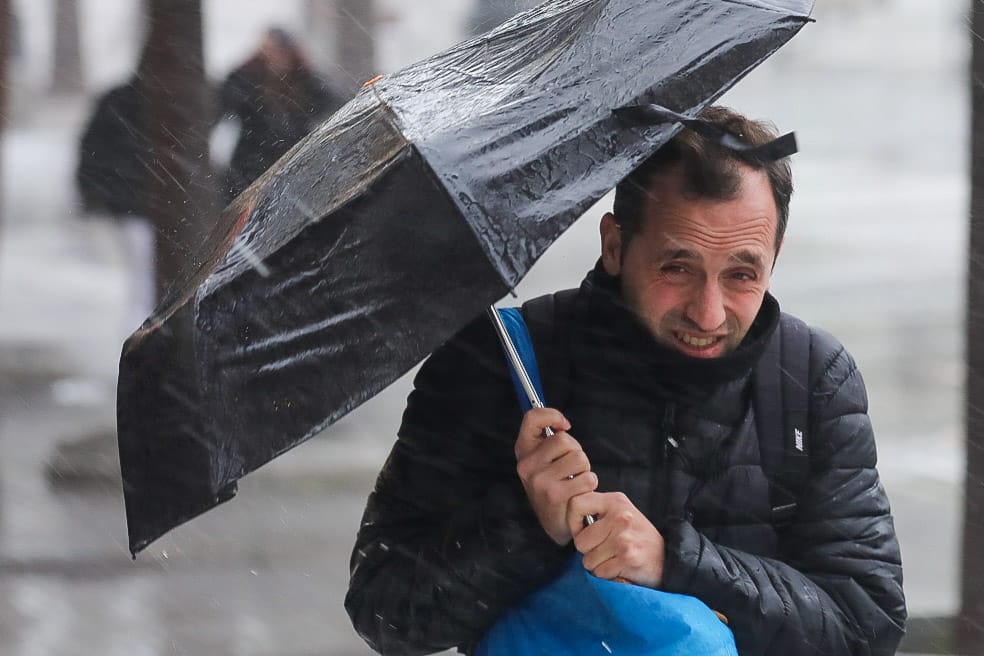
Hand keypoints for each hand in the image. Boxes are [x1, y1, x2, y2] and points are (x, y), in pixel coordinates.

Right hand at [515, 408, 597, 544]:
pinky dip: (589, 484)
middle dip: (576, 452)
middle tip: (571, 468)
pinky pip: (587, 478)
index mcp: (523, 450)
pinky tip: (579, 493)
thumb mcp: (545, 459)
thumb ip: (549, 439)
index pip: (532, 418)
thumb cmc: (555, 485)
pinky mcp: (554, 495)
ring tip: (575, 480)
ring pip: (579, 458)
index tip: (564, 426)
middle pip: (564, 439)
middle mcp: (526, 465)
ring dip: (585, 470)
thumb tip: (563, 424)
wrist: (556, 523)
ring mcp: (538, 480)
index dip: (552, 416)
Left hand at [567, 491, 664, 587]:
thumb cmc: (636, 537)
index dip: (573, 522)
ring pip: (588, 560)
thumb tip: (569, 519)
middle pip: (580, 541)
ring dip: (598, 565)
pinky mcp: (628, 558)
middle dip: (588, 551)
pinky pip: (600, 573)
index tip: (584, 531)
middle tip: (605, 549)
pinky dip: (608, 575)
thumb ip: (596, 512)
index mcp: (615, 501)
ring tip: (615, 558)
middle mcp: (620, 516)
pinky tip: (621, 567)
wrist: (668, 559)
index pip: (575, 504)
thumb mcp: (620, 514)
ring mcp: (624, 537)